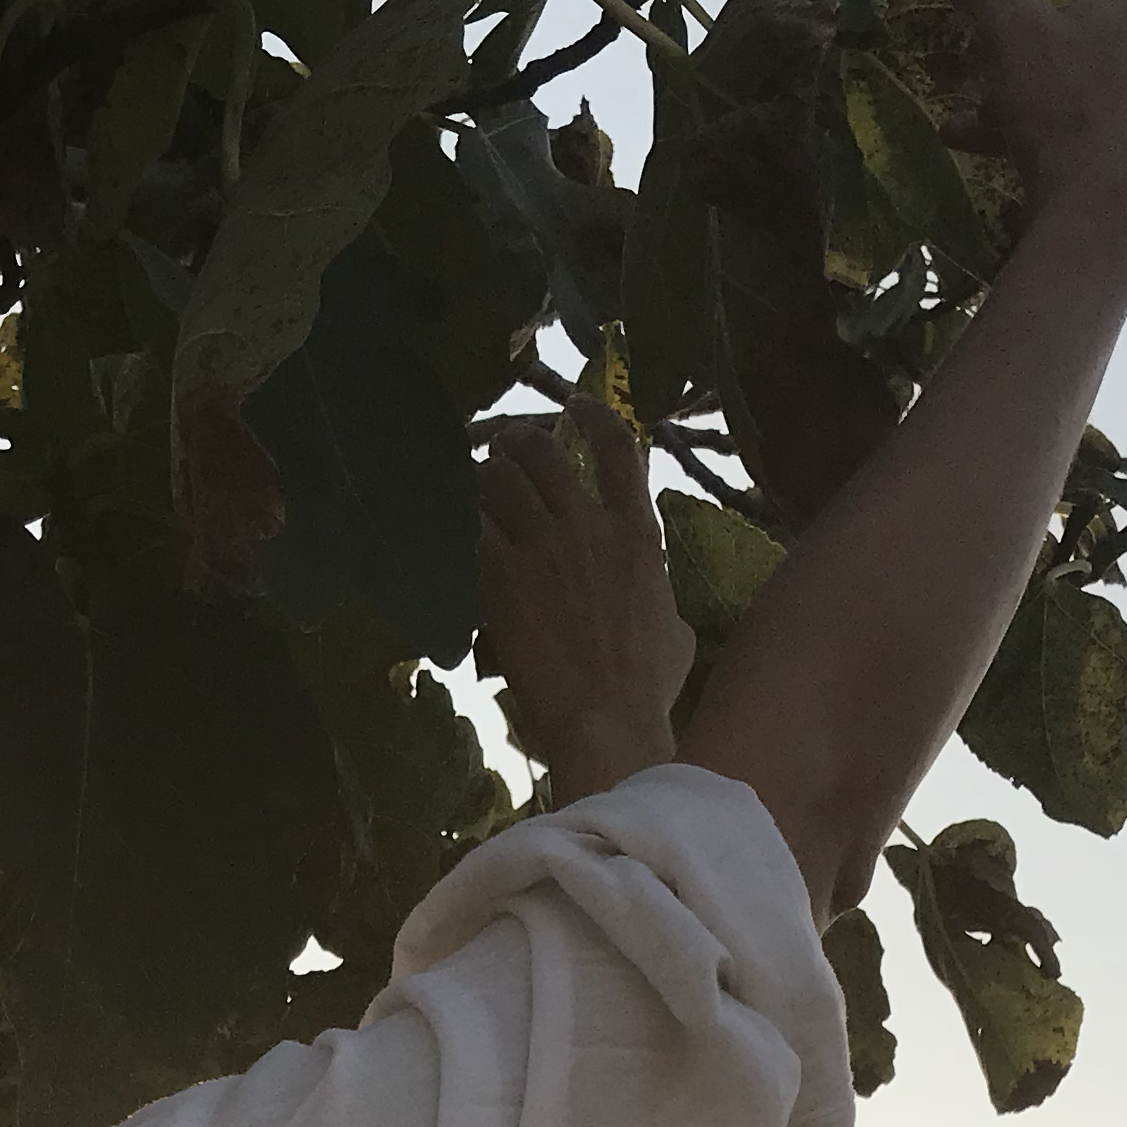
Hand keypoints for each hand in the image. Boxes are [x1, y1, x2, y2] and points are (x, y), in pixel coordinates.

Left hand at [476, 403, 694, 806]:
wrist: (608, 720)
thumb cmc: (648, 689)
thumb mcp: (677, 631)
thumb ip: (662, 598)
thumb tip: (667, 608)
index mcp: (637, 531)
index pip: (618, 447)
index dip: (593, 416)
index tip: (574, 406)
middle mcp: (588, 524)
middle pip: (543, 452)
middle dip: (517, 442)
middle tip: (503, 449)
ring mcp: (543, 548)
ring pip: (498, 480)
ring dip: (482, 478)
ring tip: (472, 486)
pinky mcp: (502, 578)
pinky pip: (469, 527)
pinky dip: (458, 521)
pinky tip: (449, 527)